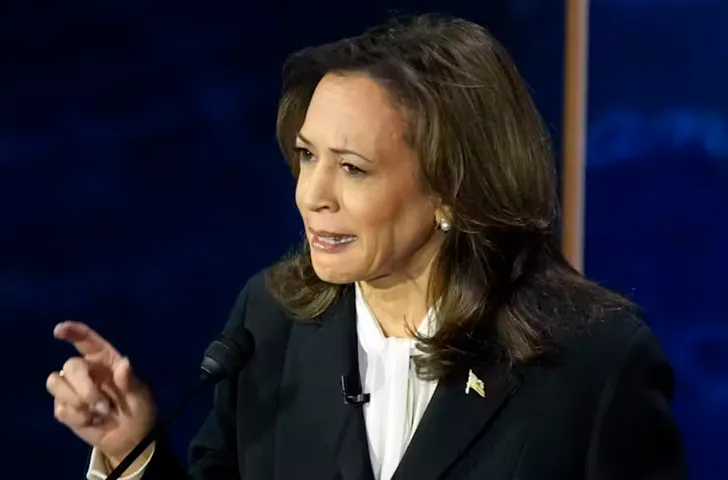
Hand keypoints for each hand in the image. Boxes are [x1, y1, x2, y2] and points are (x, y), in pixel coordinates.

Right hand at [47, 321, 155, 467]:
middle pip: (70, 366)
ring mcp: (73, 389)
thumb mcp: (141, 395)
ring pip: (56, 383)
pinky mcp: (65, 409)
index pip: (87, 340)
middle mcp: (87, 371)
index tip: (59, 330)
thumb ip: (130, 381)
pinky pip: (59, 408)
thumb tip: (124, 364)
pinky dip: (77, 417)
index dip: (73, 331)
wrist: (130, 438)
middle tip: (103, 405)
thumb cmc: (139, 409)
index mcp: (106, 360)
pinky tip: (92, 421)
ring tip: (98, 412)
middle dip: (84, 387)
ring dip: (77, 400)